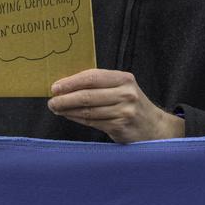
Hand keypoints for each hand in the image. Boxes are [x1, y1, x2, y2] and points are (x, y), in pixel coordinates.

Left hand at [48, 69, 183, 142]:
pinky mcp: (120, 126)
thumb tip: (64, 85)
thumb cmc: (128, 103)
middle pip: (88, 95)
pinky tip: (68, 116)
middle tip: (51, 101)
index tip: (55, 87)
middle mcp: (126, 94)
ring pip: (88, 111)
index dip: (71, 82)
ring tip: (56, 109)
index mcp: (123, 79)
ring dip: (68, 110)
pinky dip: (77, 119)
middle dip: (65, 99)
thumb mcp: (119, 87)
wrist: (153, 126)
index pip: (92, 77)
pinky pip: (92, 122)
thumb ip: (98, 84)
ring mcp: (125, 111)